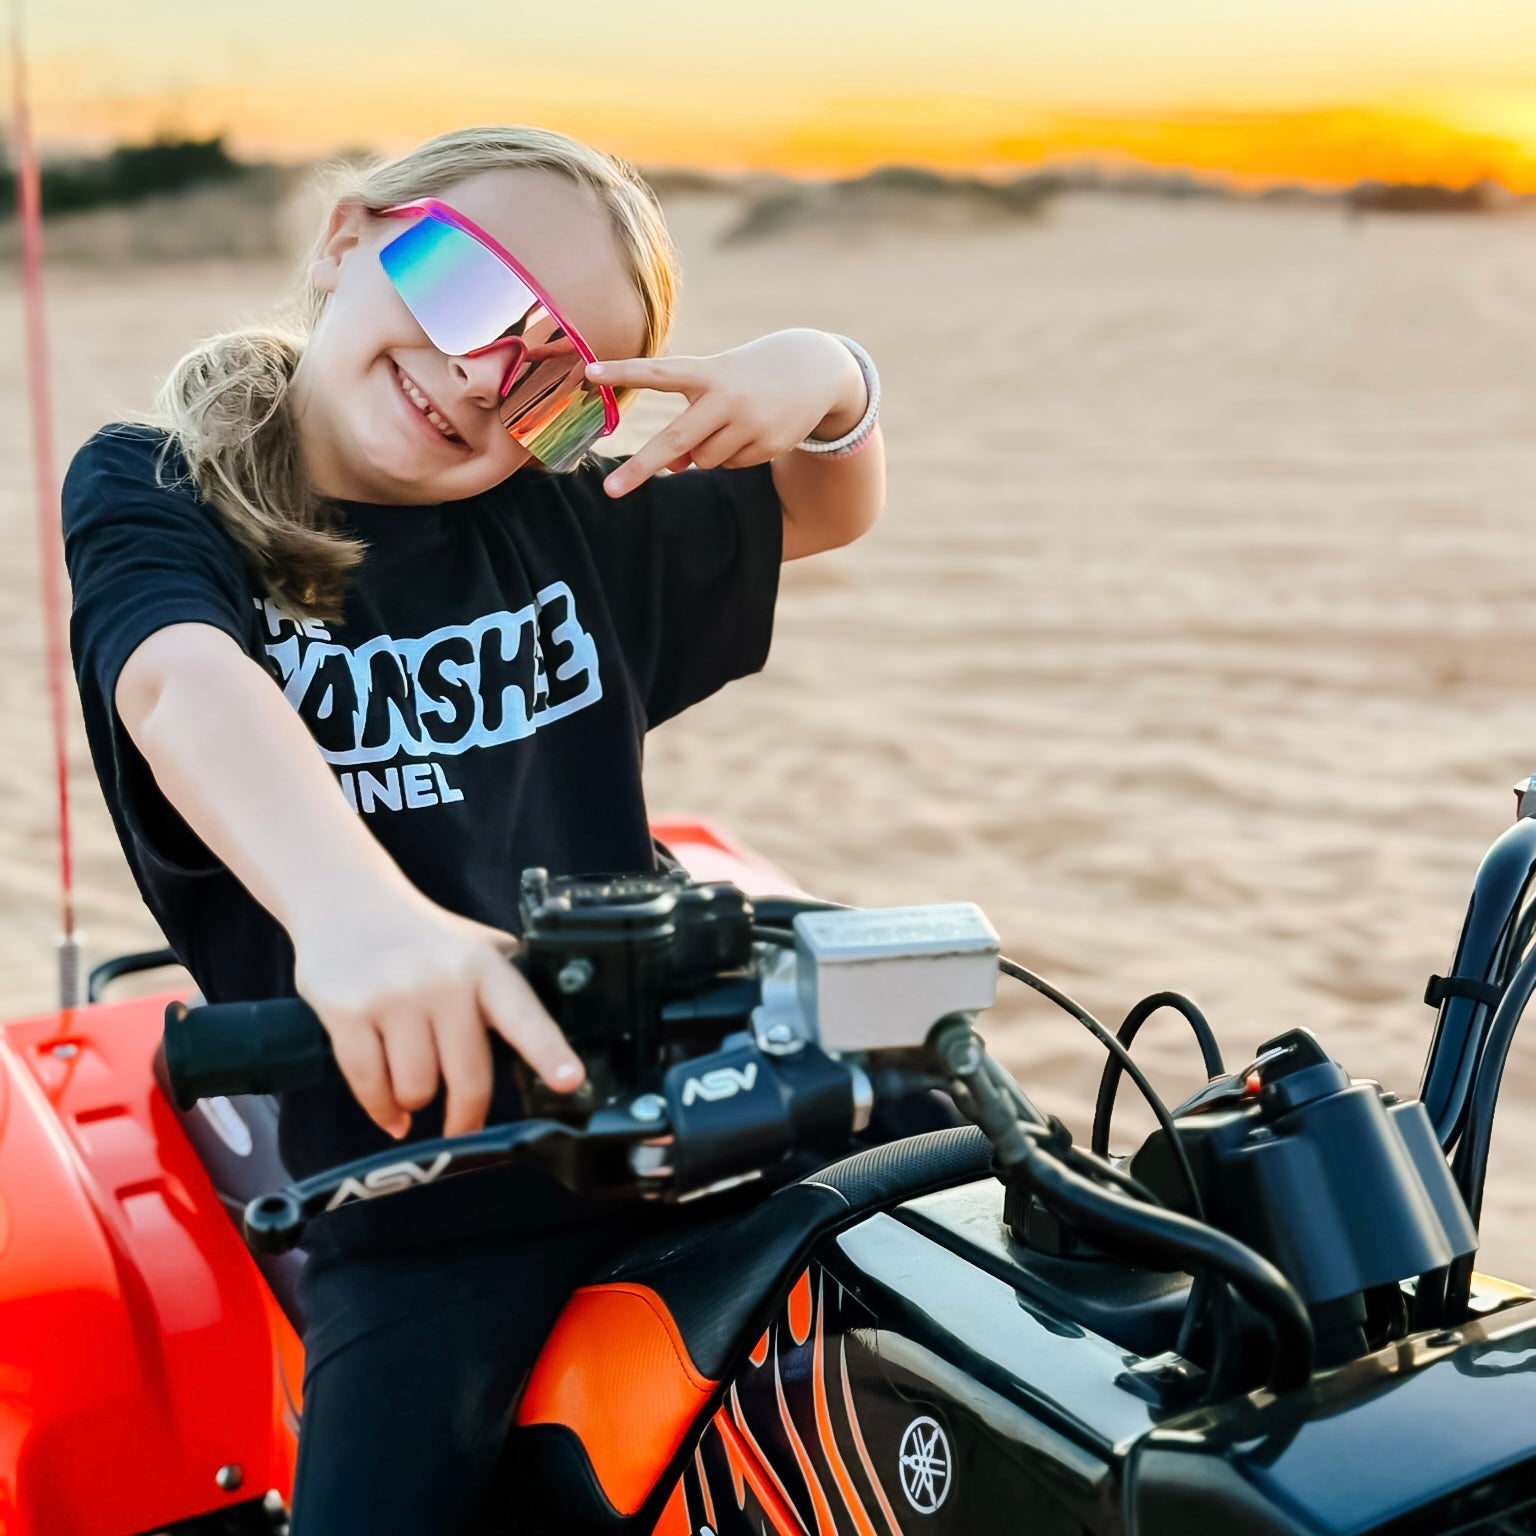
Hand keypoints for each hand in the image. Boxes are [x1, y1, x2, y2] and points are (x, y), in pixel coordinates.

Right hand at [290, 893, 583, 1139]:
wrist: (347, 901)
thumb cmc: (424, 940)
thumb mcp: (476, 949)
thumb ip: (508, 990)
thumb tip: (550, 1048)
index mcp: (485, 967)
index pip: (524, 1016)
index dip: (549, 1052)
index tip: (571, 1081)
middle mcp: (444, 979)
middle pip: (468, 1077)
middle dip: (466, 1115)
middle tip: (462, 1125)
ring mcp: (394, 995)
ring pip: (416, 1089)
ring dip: (415, 1102)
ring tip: (413, 1088)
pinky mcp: (347, 1011)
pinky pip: (369, 1085)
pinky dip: (380, 1108)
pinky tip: (389, 1111)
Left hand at [586, 328, 865, 496]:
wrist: (815, 369)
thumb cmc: (747, 378)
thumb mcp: (715, 390)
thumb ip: (689, 425)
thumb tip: (674, 467)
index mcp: (707, 373)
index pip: (659, 373)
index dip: (624, 371)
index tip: (589, 372)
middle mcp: (725, 398)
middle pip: (675, 440)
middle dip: (640, 467)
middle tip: (610, 491)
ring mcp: (748, 424)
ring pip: (704, 460)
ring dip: (706, 452)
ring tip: (730, 424)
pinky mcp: (768, 445)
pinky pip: (731, 466)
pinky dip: (733, 455)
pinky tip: (752, 432)